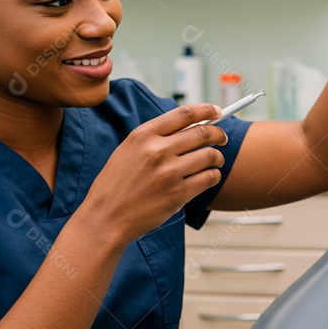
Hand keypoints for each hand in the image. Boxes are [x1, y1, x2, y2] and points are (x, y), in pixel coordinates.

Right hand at [82, 103, 227, 242]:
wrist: (105, 218)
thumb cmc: (116, 185)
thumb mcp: (128, 151)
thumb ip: (155, 138)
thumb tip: (189, 127)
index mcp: (143, 135)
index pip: (184, 114)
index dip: (205, 110)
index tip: (216, 111)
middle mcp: (157, 150)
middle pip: (203, 133)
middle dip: (218, 134)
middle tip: (222, 138)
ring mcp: (169, 173)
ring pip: (210, 156)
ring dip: (218, 158)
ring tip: (215, 161)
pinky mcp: (178, 194)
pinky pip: (209, 178)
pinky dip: (213, 176)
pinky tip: (208, 177)